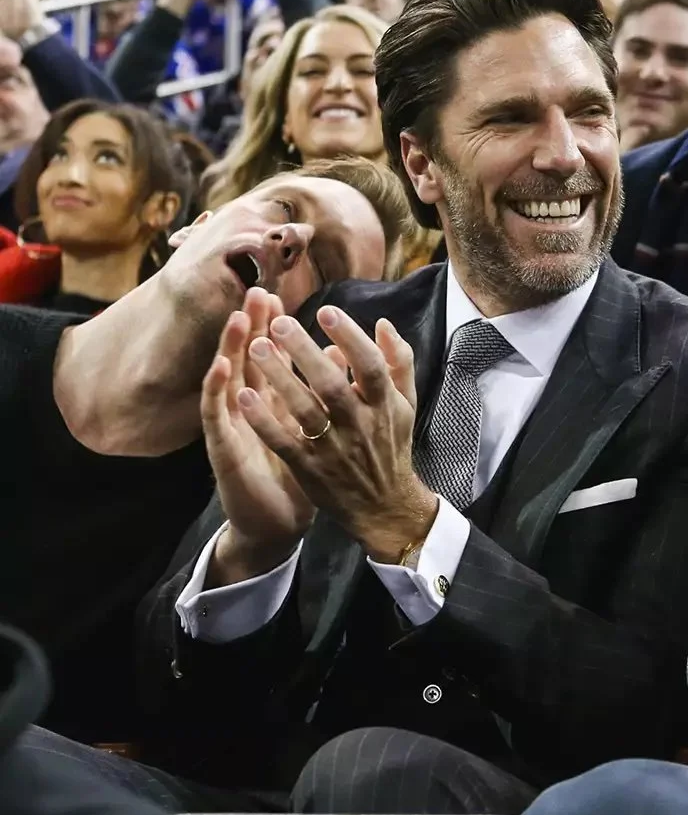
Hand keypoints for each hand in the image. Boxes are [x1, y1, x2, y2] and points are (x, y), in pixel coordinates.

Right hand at [202, 289, 314, 573]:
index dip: (273, 326)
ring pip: (228, 380)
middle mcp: (252, 407)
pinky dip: (216, 392)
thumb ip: (329, 388)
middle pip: (248, 358)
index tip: (278, 295)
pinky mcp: (224, 450)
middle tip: (256, 293)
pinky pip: (217, 418)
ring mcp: (235, 426)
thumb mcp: (321, 427)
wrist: (282, 521)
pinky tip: (220, 369)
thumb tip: (343, 351)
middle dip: (252, 326)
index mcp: (276, 400)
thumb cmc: (303, 472)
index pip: (272, 355)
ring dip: (230, 349)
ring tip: (238, 320)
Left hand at [239, 307, 433, 562]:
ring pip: (304, 411)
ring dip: (279, 379)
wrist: (383, 505)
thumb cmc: (391, 446)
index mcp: (385, 405)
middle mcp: (361, 426)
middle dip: (304, 353)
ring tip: (255, 348)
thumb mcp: (406, 404)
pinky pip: (284, 442)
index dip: (350, 337)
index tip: (326, 311)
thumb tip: (384, 323)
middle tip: (277, 323)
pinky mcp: (310, 469)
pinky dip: (264, 420)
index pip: (370, 366)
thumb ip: (399, 362)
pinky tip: (244, 395)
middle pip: (332, 385)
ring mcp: (334, 449)